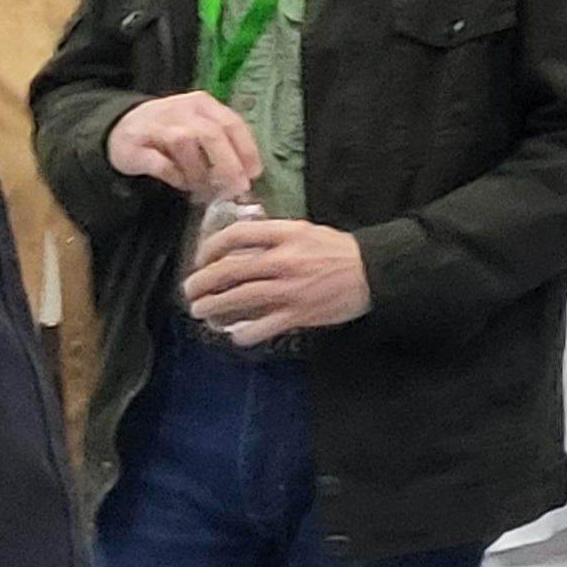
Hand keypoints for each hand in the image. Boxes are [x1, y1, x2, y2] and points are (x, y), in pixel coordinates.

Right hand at [106, 93, 262, 201]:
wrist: (119, 128)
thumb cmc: (169, 131)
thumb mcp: (198, 126)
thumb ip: (221, 142)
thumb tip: (247, 173)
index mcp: (202, 104)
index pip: (232, 123)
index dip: (246, 150)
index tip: (254, 173)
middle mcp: (180, 109)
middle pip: (211, 134)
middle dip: (228, 164)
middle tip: (236, 188)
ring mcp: (155, 125)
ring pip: (185, 144)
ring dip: (200, 172)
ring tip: (205, 188)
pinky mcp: (134, 145)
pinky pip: (160, 162)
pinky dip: (175, 176)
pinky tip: (181, 183)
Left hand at [184, 219, 370, 343]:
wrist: (376, 272)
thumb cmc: (340, 251)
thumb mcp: (308, 231)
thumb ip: (275, 236)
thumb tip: (239, 245)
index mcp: (288, 234)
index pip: (236, 235)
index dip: (210, 247)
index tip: (202, 259)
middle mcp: (285, 260)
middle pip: (229, 270)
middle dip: (201, 282)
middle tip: (190, 290)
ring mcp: (291, 289)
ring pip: (238, 298)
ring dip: (211, 306)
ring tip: (200, 310)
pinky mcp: (299, 313)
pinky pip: (261, 326)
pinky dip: (242, 333)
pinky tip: (235, 334)